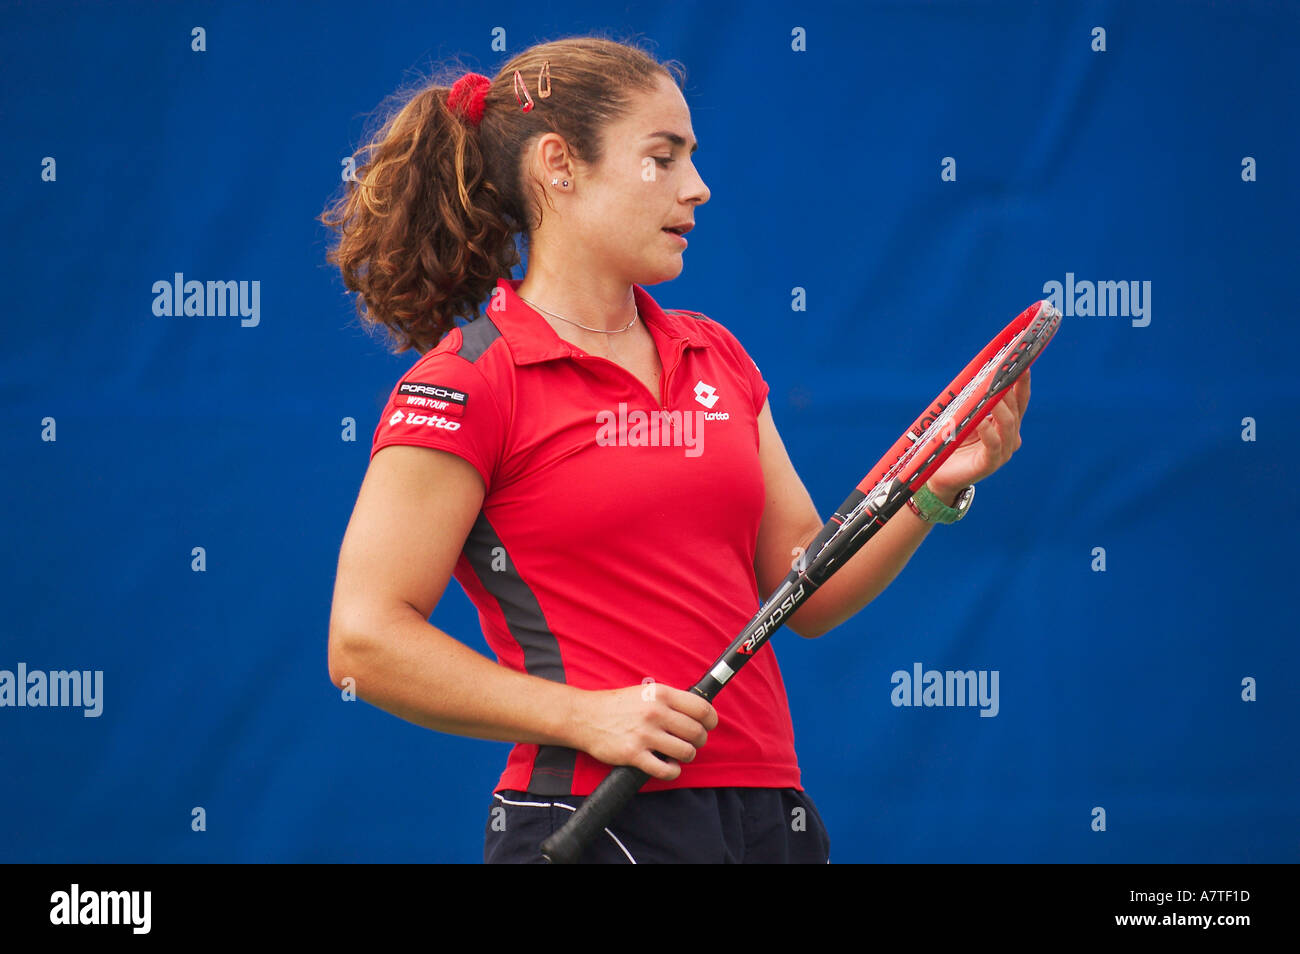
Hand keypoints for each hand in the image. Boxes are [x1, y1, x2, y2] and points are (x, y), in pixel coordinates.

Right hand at [572, 683, 718, 780]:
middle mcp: (655, 712)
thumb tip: (697, 712)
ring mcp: (645, 734)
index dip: (711, 720)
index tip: (709, 725)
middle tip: (691, 742)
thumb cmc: (616, 705)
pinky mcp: (634, 754)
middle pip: (697, 732)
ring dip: (686, 756)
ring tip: (678, 754)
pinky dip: (672, 771)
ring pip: (686, 752)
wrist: (584, 716)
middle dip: (699, 741)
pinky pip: (666, 770)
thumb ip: (670, 700)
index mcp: (661, 694)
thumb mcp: (645, 691)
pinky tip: (668, 766)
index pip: (702, 708)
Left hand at [927, 370, 1029, 502]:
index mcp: (1007, 425)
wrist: (938, 474)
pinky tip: (981, 420)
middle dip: (1008, 389)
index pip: (1020, 400)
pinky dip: (988, 430)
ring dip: (999, 407)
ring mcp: (1003, 452)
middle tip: (1002, 371)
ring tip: (992, 392)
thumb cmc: (952, 442)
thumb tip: (979, 375)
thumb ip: (975, 401)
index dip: (1022, 382)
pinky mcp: (990, 464)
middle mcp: (1010, 437)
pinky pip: (993, 444)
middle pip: (1014, 409)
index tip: (1022, 362)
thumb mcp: (966, 417)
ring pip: (1007, 425)